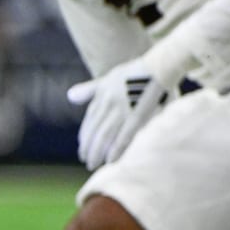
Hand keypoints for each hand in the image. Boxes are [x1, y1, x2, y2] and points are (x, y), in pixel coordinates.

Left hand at [65, 54, 177, 169]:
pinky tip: (111, 161)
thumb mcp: (109, 78)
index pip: (89, 120)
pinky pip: (123, 136)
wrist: (160, 64)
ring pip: (104, 136)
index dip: (85, 135)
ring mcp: (121, 109)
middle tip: (86, 160)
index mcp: (102, 95)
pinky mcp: (137, 114)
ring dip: (97, 152)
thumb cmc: (137, 72)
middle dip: (88, 148)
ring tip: (94, 165)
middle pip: (94, 131)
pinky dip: (116, 150)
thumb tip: (69, 97)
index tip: (82, 147)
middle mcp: (108, 103)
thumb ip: (90, 90)